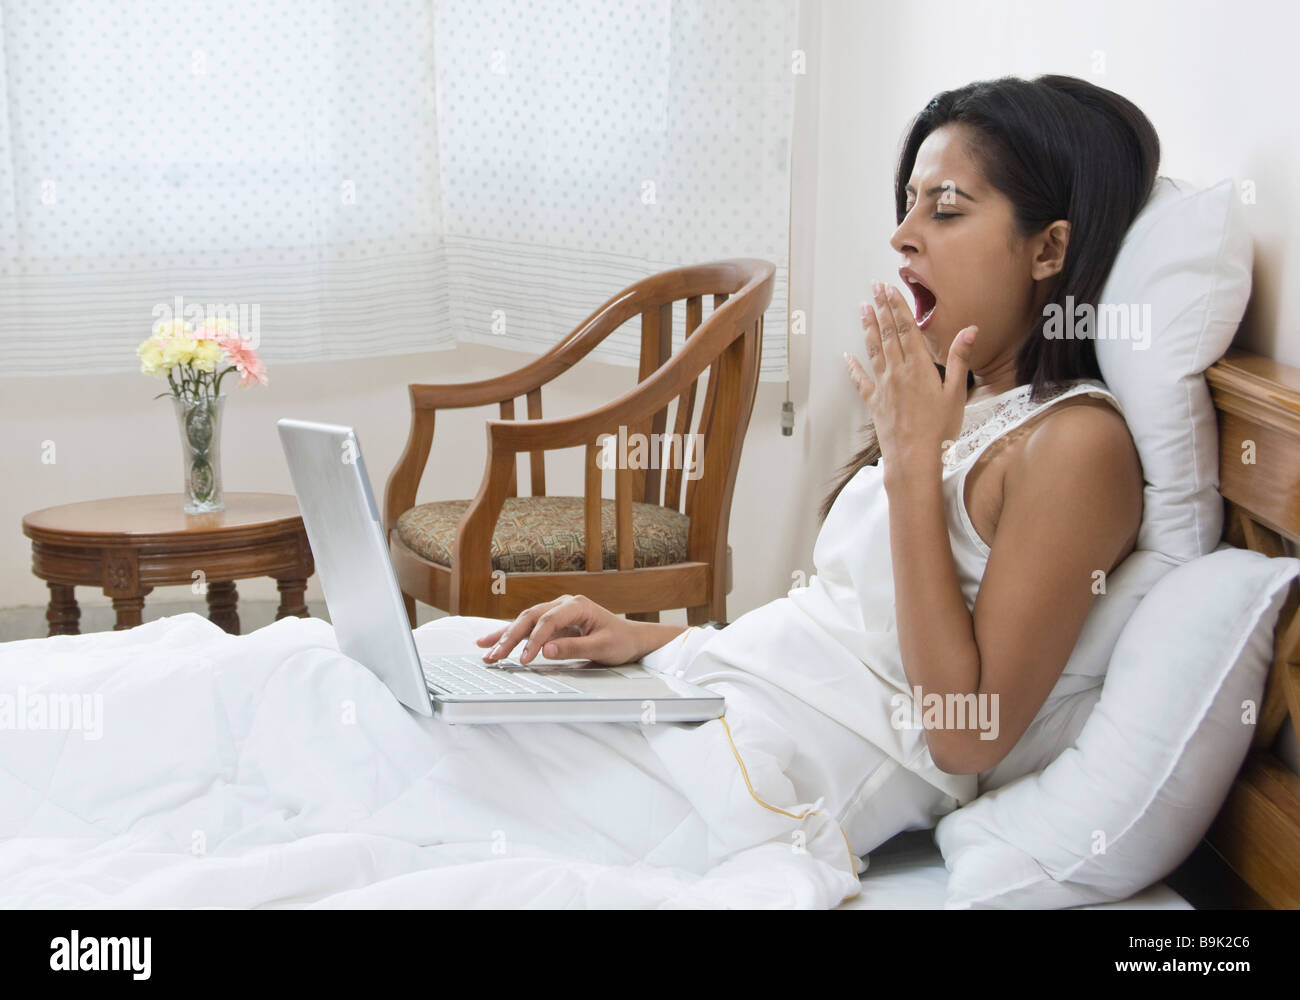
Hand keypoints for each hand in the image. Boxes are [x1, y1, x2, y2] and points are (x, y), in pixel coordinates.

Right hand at [476, 594, 642, 665]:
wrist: (631, 638)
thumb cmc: (620, 641)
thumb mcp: (601, 647)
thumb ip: (574, 648)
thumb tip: (546, 651)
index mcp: (576, 605)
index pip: (548, 620)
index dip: (535, 640)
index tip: (526, 658)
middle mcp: (563, 604)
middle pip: (530, 618)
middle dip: (510, 638)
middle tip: (496, 656)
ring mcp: (556, 612)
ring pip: (524, 622)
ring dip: (505, 637)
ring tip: (486, 652)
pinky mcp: (552, 624)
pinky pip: (527, 629)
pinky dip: (509, 636)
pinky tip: (491, 642)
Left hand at [843, 280, 976, 478]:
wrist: (913, 457)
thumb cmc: (939, 428)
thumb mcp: (956, 392)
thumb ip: (959, 358)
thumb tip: (970, 329)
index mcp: (918, 366)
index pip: (906, 328)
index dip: (897, 306)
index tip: (889, 288)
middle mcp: (897, 371)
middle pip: (887, 333)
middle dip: (881, 308)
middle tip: (874, 287)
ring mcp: (883, 386)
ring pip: (873, 350)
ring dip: (868, 328)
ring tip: (863, 308)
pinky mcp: (874, 402)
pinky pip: (861, 380)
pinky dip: (853, 366)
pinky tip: (847, 356)